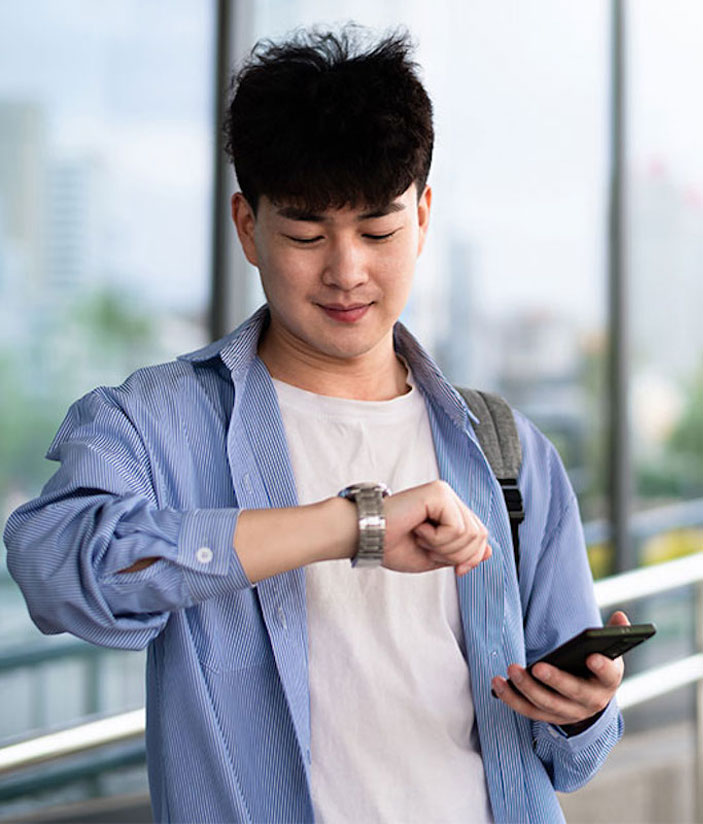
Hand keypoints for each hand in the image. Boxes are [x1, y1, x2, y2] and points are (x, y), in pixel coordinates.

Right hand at [382, 480, 491, 575]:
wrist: (368, 537)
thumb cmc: (393, 544)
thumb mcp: (436, 556)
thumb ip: (462, 553)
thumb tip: (489, 552)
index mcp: (450, 511)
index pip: (481, 536)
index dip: (472, 558)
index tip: (457, 570)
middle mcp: (449, 498)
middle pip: (480, 535)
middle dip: (456, 554)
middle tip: (428, 547)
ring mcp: (445, 493)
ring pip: (470, 533)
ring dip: (443, 547)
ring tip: (421, 537)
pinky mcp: (438, 493)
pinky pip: (456, 527)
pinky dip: (437, 538)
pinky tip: (419, 529)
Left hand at [491, 611, 628, 728]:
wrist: (591, 696)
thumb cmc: (597, 667)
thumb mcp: (609, 650)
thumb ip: (613, 633)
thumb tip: (620, 616)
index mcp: (608, 681)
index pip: (609, 675)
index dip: (602, 667)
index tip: (592, 656)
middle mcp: (591, 702)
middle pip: (572, 693)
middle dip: (555, 680)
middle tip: (537, 667)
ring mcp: (569, 713)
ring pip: (546, 704)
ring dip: (527, 688)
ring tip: (512, 669)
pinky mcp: (549, 717)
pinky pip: (528, 710)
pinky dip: (511, 698)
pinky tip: (497, 682)